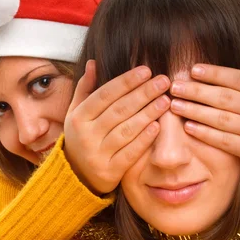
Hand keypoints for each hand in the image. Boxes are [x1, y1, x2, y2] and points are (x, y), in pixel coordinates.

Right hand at [64, 60, 170, 193]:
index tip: (146, 70)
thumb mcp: (76, 113)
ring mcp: (97, 155)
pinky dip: (144, 139)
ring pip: (126, 131)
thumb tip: (93, 62)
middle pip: (119, 110)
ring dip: (148, 114)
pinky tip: (158, 126)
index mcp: (78, 118)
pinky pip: (130, 153)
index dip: (127, 81)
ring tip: (165, 101)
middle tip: (163, 82)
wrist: (74, 176)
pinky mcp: (110, 172)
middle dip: (143, 94)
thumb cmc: (81, 137)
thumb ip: (85, 89)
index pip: (105, 94)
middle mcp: (86, 135)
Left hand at [170, 39, 239, 176]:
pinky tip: (188, 127)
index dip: (215, 74)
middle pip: (227, 98)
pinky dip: (206, 134)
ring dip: (196, 112)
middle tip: (175, 87)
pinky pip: (226, 142)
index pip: (239, 79)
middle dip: (198, 92)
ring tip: (175, 105)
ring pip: (224, 120)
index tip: (192, 70)